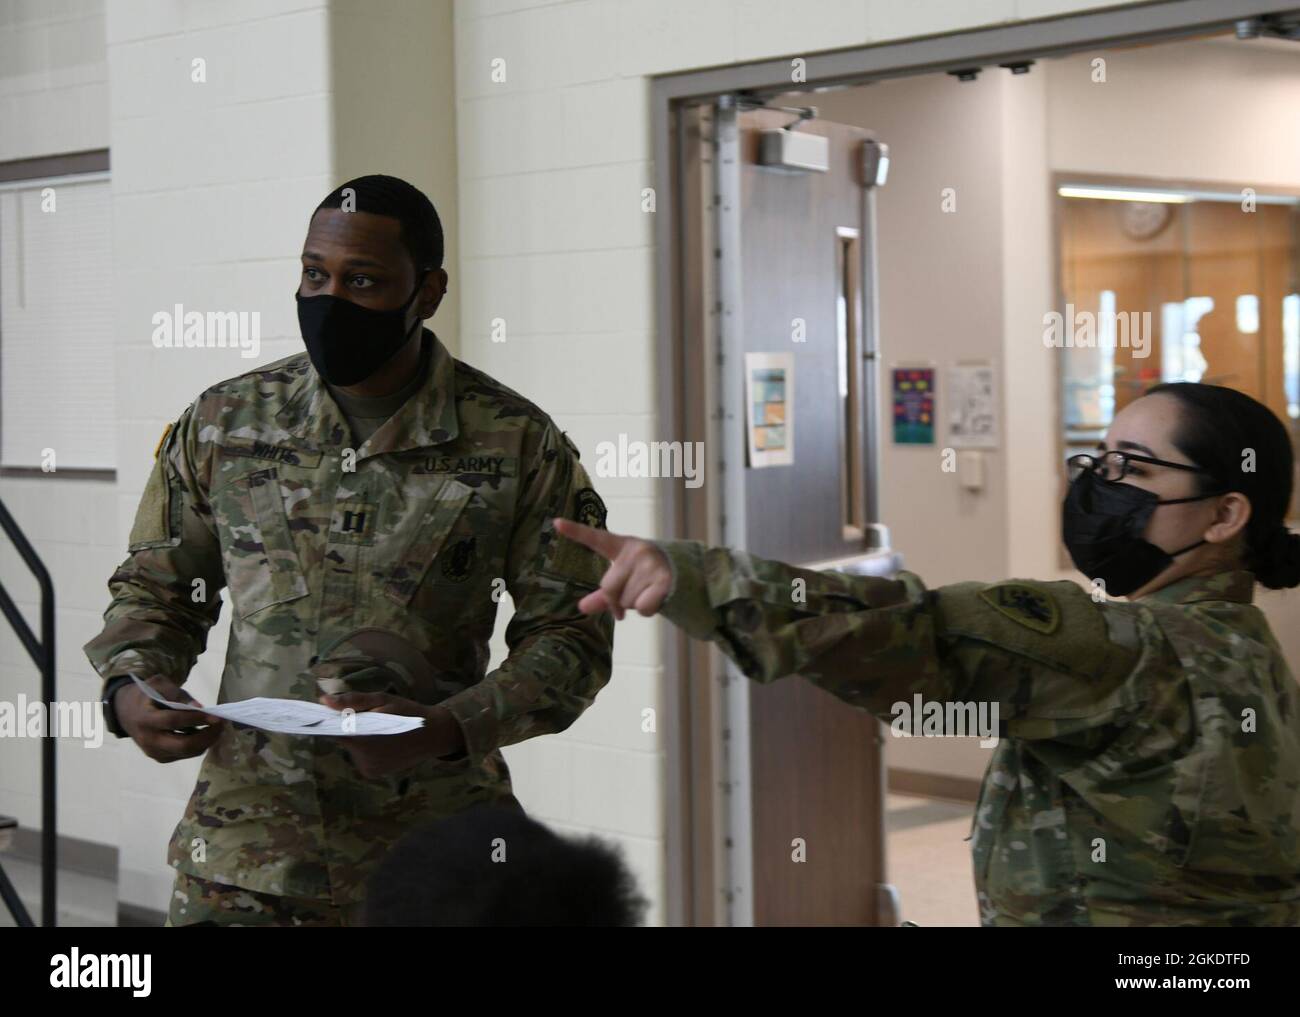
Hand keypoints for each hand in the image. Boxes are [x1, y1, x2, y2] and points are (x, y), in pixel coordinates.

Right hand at [116, 675, 224, 762]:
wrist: (126, 712)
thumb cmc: (146, 694)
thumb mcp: (158, 684)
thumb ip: (177, 694)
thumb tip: (199, 707)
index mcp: (145, 719)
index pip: (174, 721)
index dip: (197, 719)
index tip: (217, 716)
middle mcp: (148, 740)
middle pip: (182, 745)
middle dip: (207, 736)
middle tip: (222, 724)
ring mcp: (153, 752)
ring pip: (187, 752)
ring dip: (207, 741)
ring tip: (218, 727)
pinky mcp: (160, 758)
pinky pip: (184, 755)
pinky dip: (199, 745)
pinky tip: (205, 733)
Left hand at [318, 691, 463, 779]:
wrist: (434, 734)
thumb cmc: (407, 712)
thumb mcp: (382, 699)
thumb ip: (352, 701)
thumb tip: (323, 701)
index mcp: (362, 738)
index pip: (332, 731)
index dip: (326, 722)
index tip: (319, 714)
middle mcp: (362, 758)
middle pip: (343, 739)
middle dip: (349, 728)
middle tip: (367, 716)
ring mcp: (368, 768)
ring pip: (352, 748)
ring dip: (358, 739)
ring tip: (377, 729)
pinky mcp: (373, 773)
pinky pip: (360, 758)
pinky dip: (366, 749)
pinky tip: (382, 743)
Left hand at [552, 517, 670, 619]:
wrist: (687, 576)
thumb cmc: (649, 578)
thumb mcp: (626, 580)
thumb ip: (604, 595)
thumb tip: (581, 608)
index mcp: (623, 547)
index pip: (596, 539)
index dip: (575, 531)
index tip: (555, 522)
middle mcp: (636, 550)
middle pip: (608, 587)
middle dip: (618, 601)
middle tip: (633, 595)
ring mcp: (650, 563)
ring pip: (627, 601)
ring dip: (636, 605)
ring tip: (649, 592)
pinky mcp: (663, 579)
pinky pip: (643, 607)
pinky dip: (648, 610)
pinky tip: (657, 599)